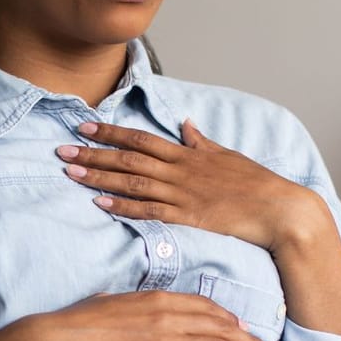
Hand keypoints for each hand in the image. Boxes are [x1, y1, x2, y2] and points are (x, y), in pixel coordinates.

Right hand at [23, 290, 276, 340]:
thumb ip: (118, 302)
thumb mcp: (101, 303)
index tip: (243, 327)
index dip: (227, 317)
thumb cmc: (71, 324)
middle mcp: (166, 314)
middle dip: (248, 339)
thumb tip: (113, 300)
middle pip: (219, 326)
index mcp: (154, 297)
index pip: (203, 305)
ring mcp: (164, 338)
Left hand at [56, 119, 327, 252]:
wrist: (278, 209)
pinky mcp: (188, 217)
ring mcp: (182, 194)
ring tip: (71, 174)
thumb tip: (185, 124)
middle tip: (61, 150)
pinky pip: (148, 211)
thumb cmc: (256, 183)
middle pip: (128, 159)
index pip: (140, 139)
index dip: (110, 132)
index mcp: (187, 154)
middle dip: (93, 154)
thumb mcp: (226, 155)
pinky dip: (123, 206)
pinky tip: (100, 203)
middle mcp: (180, 170)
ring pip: (132, 183)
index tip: (84, 127)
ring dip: (99, 178)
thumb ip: (200, 141)